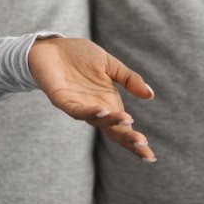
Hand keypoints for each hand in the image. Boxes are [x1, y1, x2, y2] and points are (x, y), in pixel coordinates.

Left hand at [29, 38, 156, 161]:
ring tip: (127, 120)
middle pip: (112, 131)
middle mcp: (94, 109)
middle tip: (143, 145)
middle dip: (127, 139)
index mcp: (108, 103)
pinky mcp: (61, 99)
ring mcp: (78, 106)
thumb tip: (150, 95)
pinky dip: (90, 112)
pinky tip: (103, 110)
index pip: (123, 128)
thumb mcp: (110, 65)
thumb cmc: (80, 57)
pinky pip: (76, 110)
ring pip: (96, 121)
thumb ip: (129, 79)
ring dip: (111, 122)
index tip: (150, 156)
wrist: (52, 47)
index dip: (135, 141)